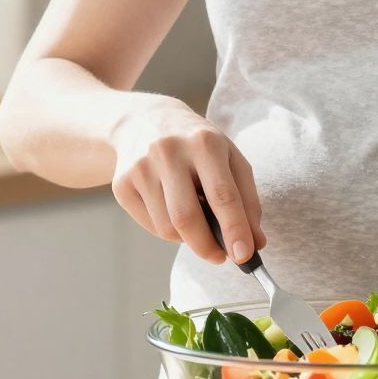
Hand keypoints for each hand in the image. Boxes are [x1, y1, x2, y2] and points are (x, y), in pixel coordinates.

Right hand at [108, 99, 264, 264]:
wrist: (145, 121)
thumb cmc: (198, 146)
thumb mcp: (229, 159)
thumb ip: (247, 200)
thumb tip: (255, 243)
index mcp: (204, 142)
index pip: (222, 195)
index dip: (235, 229)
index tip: (244, 256)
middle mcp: (169, 152)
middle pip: (187, 217)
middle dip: (207, 246)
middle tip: (220, 257)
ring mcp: (140, 167)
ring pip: (167, 228)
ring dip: (187, 238)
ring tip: (196, 219)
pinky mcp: (121, 184)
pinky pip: (151, 225)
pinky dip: (168, 229)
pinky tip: (171, 209)